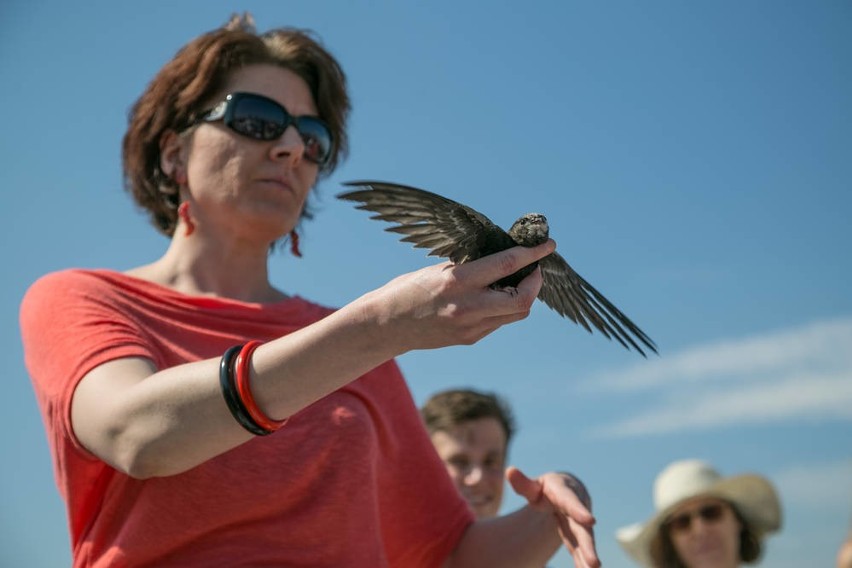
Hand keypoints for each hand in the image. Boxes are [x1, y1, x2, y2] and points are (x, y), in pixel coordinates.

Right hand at [371, 241, 553, 350]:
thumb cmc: (408, 289)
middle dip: (535, 283)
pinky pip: (499, 322)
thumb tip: (502, 261)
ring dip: (522, 296)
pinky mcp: (469, 339)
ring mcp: (470, 327)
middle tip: (533, 269)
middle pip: (523, 300)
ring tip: (513, 281)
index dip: (532, 254)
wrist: (386, 325)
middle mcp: (468, 307)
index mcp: (458, 281)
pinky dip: (504, 307)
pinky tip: (492, 297)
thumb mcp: (439, 269)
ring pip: (515, 314)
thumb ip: (470, 268)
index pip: (507, 265)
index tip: (548, 246)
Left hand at [507, 466, 599, 567]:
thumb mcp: (535, 485)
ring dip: (588, 557)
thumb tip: (509, 470)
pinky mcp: (576, 538)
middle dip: (588, 545)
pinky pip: (579, 551)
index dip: (579, 511)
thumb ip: (523, 483)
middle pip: (582, 529)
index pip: (571, 502)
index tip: (591, 521)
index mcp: (564, 493)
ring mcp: (578, 525)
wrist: (567, 493)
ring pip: (583, 542)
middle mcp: (576, 511)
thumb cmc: (547, 489)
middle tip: (595, 562)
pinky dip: (582, 561)